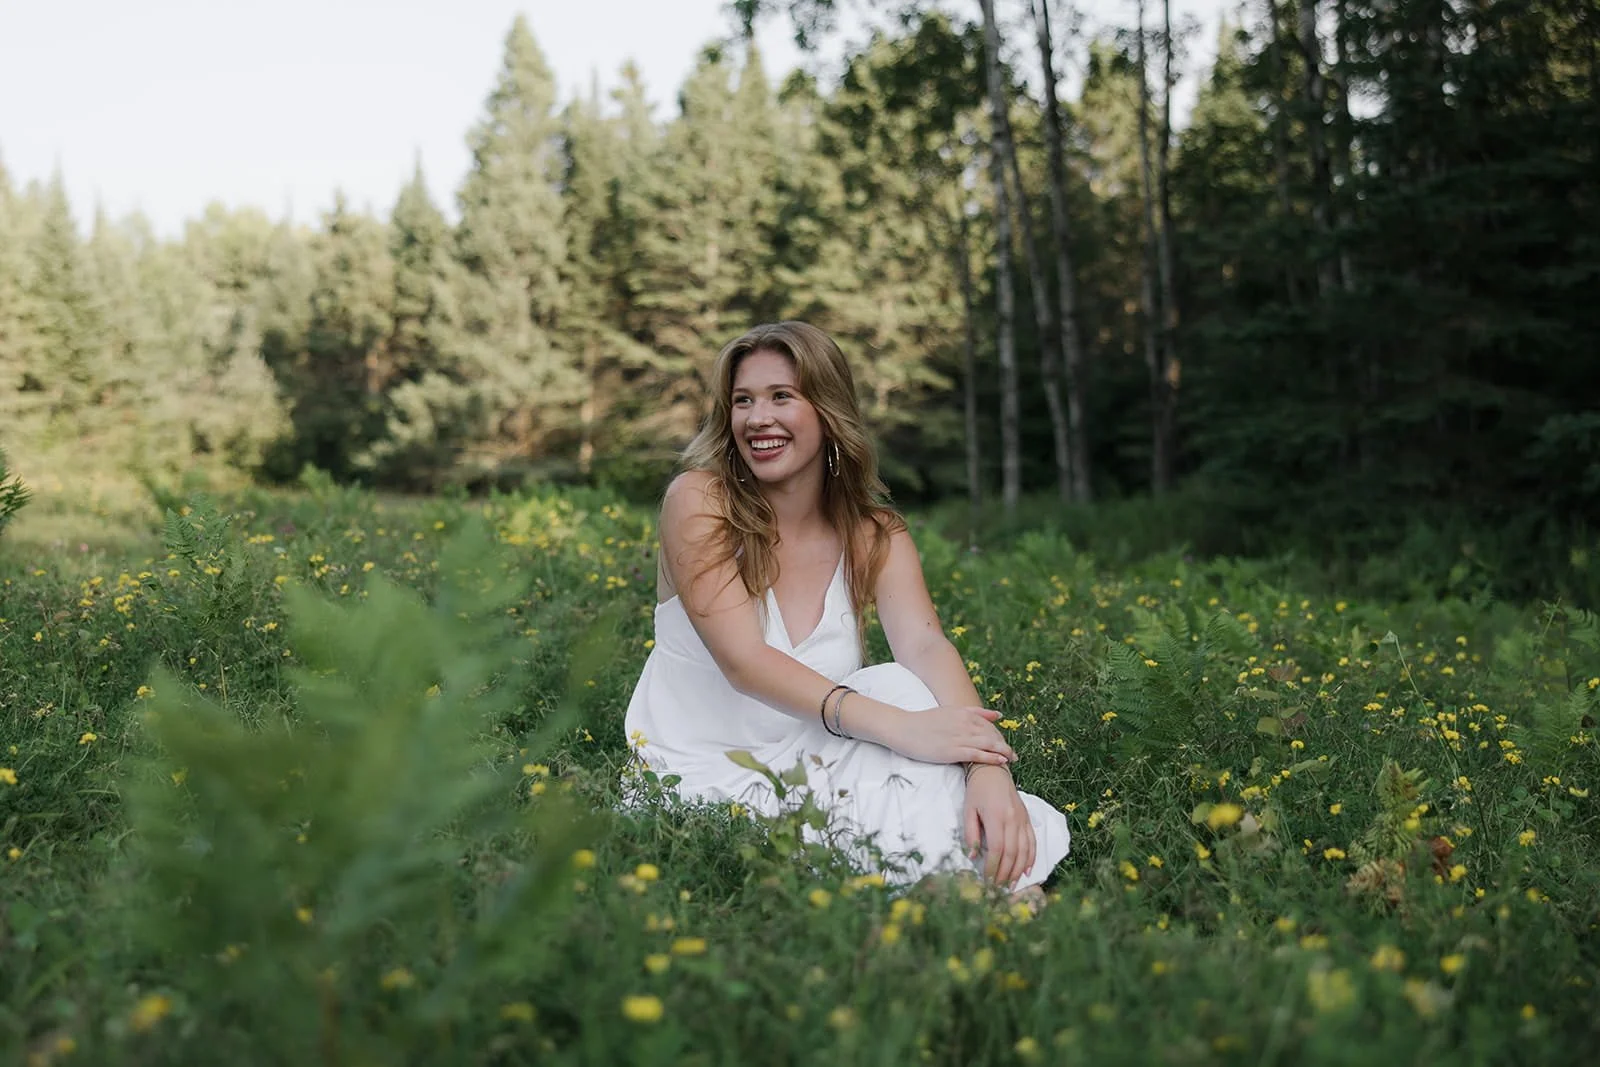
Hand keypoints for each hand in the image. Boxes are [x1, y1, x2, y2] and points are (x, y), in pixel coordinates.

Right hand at [878, 703, 1016, 766]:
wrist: (903, 728)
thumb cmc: (924, 722)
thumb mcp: (951, 711)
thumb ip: (975, 712)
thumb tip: (997, 715)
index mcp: (964, 713)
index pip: (989, 725)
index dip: (999, 736)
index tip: (1005, 745)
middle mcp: (964, 723)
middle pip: (992, 735)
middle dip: (1004, 745)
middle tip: (1014, 755)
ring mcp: (959, 737)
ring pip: (988, 744)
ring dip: (1003, 752)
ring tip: (1012, 759)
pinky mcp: (952, 750)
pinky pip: (977, 754)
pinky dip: (991, 757)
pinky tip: (1001, 761)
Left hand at [963, 764, 1035, 888]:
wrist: (993, 771)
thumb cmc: (977, 792)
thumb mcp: (968, 811)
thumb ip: (971, 834)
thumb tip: (974, 857)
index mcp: (996, 817)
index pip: (997, 849)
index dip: (993, 868)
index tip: (987, 881)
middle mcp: (1013, 819)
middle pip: (1012, 853)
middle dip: (1006, 874)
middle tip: (999, 889)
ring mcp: (1022, 819)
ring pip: (1025, 850)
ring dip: (1019, 870)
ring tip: (1012, 885)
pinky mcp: (1027, 819)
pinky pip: (1033, 841)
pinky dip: (1031, 858)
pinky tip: (1028, 871)